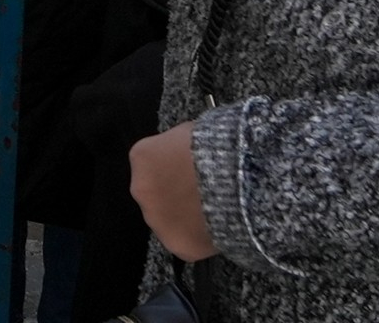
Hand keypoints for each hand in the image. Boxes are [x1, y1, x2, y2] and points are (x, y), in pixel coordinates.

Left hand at [130, 123, 216, 260]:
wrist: (237, 181)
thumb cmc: (216, 148)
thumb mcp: (189, 133)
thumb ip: (177, 147)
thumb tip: (182, 152)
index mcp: (142, 156)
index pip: (151, 163)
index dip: (173, 168)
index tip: (191, 170)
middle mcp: (141, 189)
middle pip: (156, 193)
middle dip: (174, 194)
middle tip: (202, 193)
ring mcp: (157, 220)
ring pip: (169, 220)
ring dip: (185, 218)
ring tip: (214, 212)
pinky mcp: (178, 245)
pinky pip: (188, 243)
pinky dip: (201, 239)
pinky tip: (218, 228)